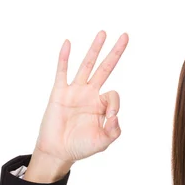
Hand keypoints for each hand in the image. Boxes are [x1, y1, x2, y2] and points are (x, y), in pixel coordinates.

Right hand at [35, 31, 128, 163]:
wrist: (58, 151)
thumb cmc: (81, 147)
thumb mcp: (103, 142)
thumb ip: (113, 130)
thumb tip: (115, 115)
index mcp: (101, 105)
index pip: (114, 95)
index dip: (115, 104)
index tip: (111, 116)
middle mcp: (90, 94)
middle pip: (105, 68)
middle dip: (115, 53)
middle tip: (125, 36)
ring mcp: (75, 91)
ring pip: (87, 65)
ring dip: (95, 49)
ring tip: (103, 33)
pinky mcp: (59, 93)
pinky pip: (62, 72)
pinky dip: (64, 58)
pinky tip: (68, 43)